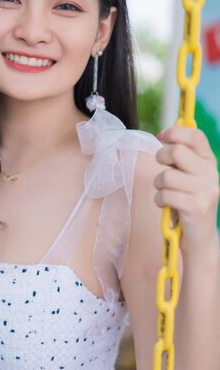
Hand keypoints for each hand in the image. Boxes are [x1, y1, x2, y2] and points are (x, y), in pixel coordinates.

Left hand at [154, 125, 219, 251]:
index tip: (162, 137)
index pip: (196, 136)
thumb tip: (165, 134)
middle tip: (163, 170)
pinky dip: (159, 200)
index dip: (175, 132)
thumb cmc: (188, 201)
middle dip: (162, 158)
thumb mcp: (189, 176)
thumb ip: (182, 157)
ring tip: (166, 192)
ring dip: (158, 185)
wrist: (200, 237)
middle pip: (177, 151)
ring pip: (167, 175)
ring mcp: (205, 191)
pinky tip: (167, 205)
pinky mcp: (196, 207)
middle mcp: (211, 174)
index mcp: (209, 162)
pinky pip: (165, 195)